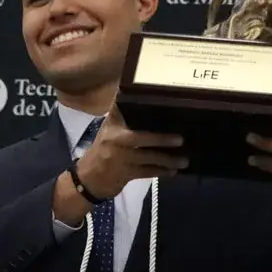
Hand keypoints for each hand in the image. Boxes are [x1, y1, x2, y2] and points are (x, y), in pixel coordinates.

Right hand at [74, 107, 188, 198]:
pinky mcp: (124, 174)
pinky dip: (161, 172)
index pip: (128, 113)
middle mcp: (115, 140)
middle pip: (142, 138)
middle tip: (181, 140)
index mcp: (113, 126)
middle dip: (162, 139)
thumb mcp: (109, 131)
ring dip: (168, 160)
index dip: (144, 110)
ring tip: (184, 161)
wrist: (87, 178)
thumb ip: (122, 115)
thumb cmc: (103, 150)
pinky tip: (172, 171)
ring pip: (148, 158)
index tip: (168, 107)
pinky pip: (147, 172)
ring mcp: (120, 158)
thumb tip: (135, 93)